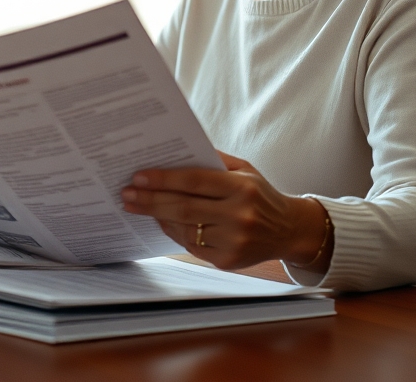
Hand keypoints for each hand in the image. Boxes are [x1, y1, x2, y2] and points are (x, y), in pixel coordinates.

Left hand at [120, 151, 332, 271]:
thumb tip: (173, 153)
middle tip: (127, 193)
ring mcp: (233, 241)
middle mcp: (239, 216)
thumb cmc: (260, 194)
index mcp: (242, 188)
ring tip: (138, 206)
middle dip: (150, 200)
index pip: (194, 181)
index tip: (138, 177)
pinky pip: (191, 245)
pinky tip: (161, 221)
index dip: (163, 179)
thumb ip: (213, 161)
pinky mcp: (227, 260)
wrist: (288, 230)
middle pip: (183, 208)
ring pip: (184, 229)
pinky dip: (173, 232)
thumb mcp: (245, 170)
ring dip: (157, 217)